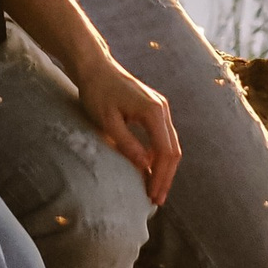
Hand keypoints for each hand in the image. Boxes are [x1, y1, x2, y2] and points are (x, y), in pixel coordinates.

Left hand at [79, 55, 180, 207]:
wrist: (94, 67)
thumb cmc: (97, 92)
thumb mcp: (108, 122)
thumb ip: (127, 144)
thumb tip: (145, 167)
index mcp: (153, 112)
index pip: (165, 152)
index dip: (161, 177)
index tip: (152, 196)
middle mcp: (162, 109)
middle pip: (173, 150)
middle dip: (166, 177)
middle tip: (156, 200)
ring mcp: (160, 108)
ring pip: (170, 144)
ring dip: (164, 168)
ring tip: (154, 190)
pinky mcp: (153, 109)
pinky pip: (162, 137)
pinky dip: (159, 156)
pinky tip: (149, 169)